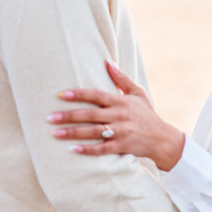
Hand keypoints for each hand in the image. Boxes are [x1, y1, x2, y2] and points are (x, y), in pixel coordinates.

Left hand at [47, 61, 184, 170]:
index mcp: (121, 102)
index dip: (79, 94)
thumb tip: (108, 61)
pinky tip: (72, 149)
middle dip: (68, 116)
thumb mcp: (138, 93)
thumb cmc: (147, 115)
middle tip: (49, 118)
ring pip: (92, 132)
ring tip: (54, 133)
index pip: (96, 95)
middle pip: (90, 115)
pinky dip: (87, 150)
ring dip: (72, 133)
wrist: (162, 139)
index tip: (61, 94)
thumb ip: (121, 79)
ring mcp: (120, 132)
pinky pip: (102, 149)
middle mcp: (119, 116)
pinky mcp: (122, 147)